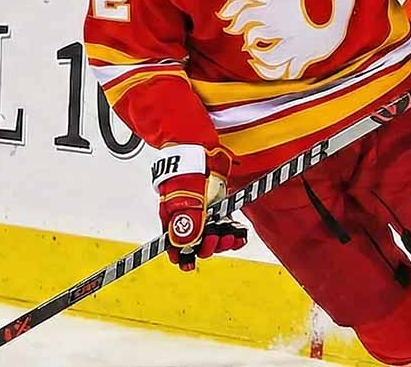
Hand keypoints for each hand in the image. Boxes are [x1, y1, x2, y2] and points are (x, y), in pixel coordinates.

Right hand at [152, 145, 245, 270]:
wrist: (199, 146)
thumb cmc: (186, 169)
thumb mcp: (184, 196)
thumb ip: (185, 221)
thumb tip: (182, 245)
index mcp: (172, 218)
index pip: (174, 245)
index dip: (182, 256)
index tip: (189, 264)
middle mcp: (187, 218)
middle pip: (196, 243)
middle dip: (206, 247)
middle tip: (215, 241)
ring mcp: (203, 212)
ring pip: (212, 236)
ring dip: (221, 242)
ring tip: (230, 239)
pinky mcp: (218, 206)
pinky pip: (225, 226)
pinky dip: (232, 233)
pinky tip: (238, 236)